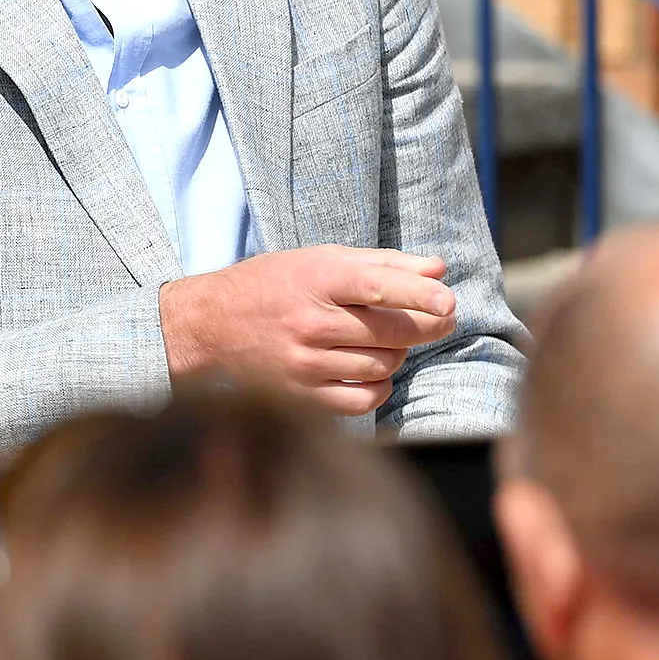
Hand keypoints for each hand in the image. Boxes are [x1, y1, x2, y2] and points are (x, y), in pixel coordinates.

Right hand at [159, 246, 456, 415]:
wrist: (210, 324)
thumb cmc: (271, 285)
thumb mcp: (317, 259)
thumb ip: (380, 264)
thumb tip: (438, 270)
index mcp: (314, 279)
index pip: (377, 286)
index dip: (419, 295)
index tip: (449, 302)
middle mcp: (309, 322)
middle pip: (392, 331)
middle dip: (426, 325)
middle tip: (438, 318)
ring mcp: (304, 362)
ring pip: (384, 365)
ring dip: (398, 353)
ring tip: (387, 340)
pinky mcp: (301, 394)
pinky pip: (363, 400)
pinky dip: (380, 387)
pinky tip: (373, 371)